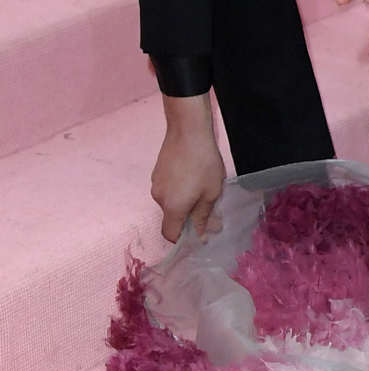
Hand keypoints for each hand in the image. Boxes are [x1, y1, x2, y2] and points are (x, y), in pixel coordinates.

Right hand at [150, 97, 225, 245]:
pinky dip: (179, 189)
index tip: (199, 232)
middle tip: (210, 206)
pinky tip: (193, 175)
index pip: (170, 234)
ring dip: (184, 201)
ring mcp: (155, 184)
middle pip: (172, 217)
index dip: (183, 239)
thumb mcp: (211, 192)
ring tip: (203, 185)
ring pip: (170, 201)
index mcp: (172, 208)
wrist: (188, 131)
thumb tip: (202, 234)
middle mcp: (158, 199)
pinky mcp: (156, 172)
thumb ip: (204, 216)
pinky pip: (168, 188)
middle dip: (189, 217)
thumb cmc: (204, 163)